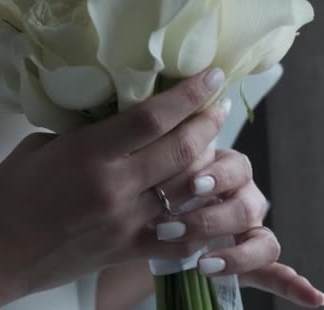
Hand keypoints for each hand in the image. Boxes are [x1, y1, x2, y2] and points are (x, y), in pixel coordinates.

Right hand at [0, 69, 230, 307]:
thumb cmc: (4, 196)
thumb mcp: (37, 148)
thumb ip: (81, 135)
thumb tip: (113, 124)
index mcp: (85, 154)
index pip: (150, 117)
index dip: (188, 94)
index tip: (211, 76)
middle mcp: (112, 187)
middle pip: (180, 150)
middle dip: (207, 123)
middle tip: (215, 107)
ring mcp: (124, 223)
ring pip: (186, 190)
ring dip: (207, 165)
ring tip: (212, 147)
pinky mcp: (125, 251)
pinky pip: (177, 238)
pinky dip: (199, 220)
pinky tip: (206, 202)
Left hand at [157, 149, 323, 307]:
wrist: (144, 216)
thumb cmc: (152, 190)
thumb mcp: (157, 174)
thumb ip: (165, 167)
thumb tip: (160, 155)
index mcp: (223, 171)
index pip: (235, 168)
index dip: (218, 177)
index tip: (195, 186)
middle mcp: (242, 197)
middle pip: (245, 207)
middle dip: (208, 220)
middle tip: (171, 229)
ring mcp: (249, 229)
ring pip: (261, 240)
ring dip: (235, 256)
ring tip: (203, 266)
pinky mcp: (250, 261)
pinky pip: (276, 273)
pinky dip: (294, 286)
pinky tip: (313, 297)